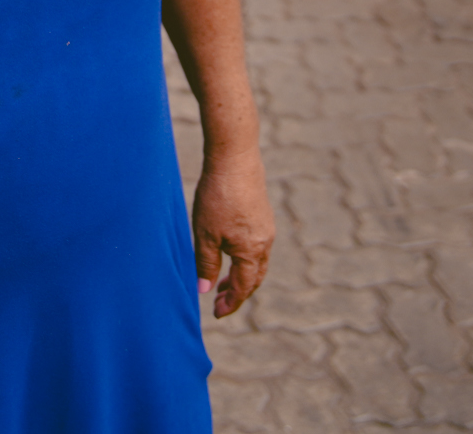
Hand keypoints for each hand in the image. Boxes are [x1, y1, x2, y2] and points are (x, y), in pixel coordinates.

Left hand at [192, 154, 272, 318]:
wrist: (235, 159)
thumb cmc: (217, 197)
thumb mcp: (205, 235)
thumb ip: (206, 264)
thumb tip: (205, 291)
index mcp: (251, 252)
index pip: (243, 288)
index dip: (230, 303)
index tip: (217, 313)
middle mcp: (265, 243)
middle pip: (255, 278)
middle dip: (238, 292)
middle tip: (219, 301)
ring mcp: (266, 228)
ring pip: (258, 263)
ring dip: (242, 275)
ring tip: (223, 280)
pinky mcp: (263, 215)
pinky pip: (258, 247)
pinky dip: (245, 258)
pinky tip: (230, 252)